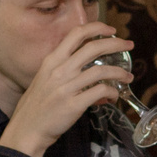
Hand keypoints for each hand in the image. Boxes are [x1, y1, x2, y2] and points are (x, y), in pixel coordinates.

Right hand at [0, 19, 134, 156]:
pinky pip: (99, 92)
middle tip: (129, 45)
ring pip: (101, 71)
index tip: (110, 30)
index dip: (96, 28)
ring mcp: (66, 87)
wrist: (26, 129)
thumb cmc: (36, 105)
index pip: (76, 34)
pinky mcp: (73, 105)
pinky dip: (111, 92)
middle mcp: (59, 70)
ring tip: (128, 77)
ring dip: (119, 72)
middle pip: (93, 47)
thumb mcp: (44, 79)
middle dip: (116, 44)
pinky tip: (115, 95)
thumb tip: (86, 67)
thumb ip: (63, 69)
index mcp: (52, 60)